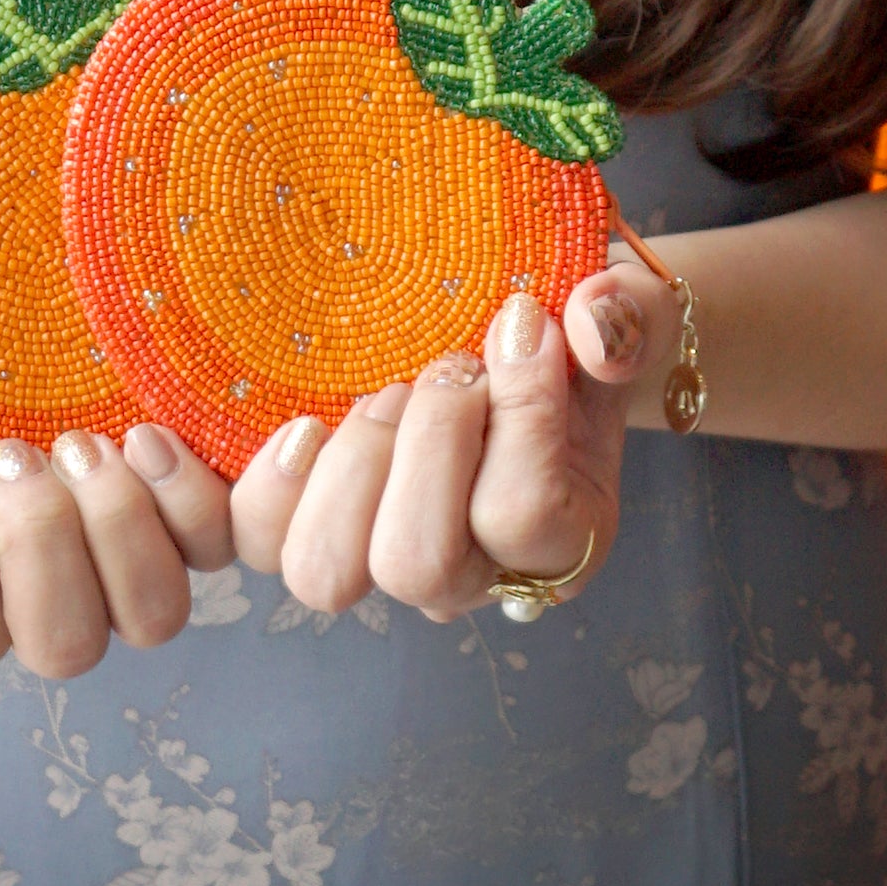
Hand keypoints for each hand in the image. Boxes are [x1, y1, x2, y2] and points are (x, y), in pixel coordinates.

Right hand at [0, 369, 234, 675]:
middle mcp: (39, 595)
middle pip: (66, 643)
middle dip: (41, 543)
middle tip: (15, 448)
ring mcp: (119, 556)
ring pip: (153, 613)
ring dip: (121, 528)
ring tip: (86, 440)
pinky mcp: (181, 505)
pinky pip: (222, 544)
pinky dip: (200, 499)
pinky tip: (154, 432)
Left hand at [229, 251, 676, 622]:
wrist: (526, 333)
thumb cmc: (576, 333)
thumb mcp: (626, 314)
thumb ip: (627, 319)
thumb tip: (590, 324)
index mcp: (563, 536)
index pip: (521, 514)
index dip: (516, 414)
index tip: (519, 323)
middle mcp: (472, 571)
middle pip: (416, 566)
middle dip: (423, 445)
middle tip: (447, 370)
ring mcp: (386, 556)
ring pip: (326, 571)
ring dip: (350, 466)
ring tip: (386, 396)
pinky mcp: (318, 525)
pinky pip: (259, 539)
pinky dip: (272, 481)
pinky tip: (303, 420)